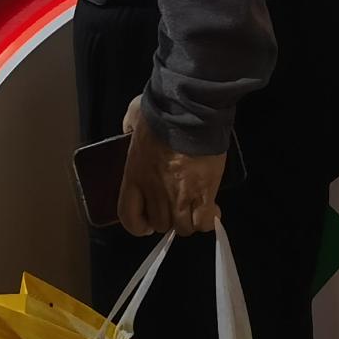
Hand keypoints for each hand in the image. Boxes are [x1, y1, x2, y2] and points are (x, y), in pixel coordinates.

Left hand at [115, 96, 225, 237]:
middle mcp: (155, 192)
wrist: (190, 111)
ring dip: (188, 220)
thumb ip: (128, 128)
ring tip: (194, 206)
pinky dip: (207, 219)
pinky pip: (204, 222)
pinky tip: (211, 208)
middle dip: (167, 218)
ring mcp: (180, 196)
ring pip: (183, 227)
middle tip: (174, 205)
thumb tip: (129, 130)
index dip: (138, 225)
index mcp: (135, 176)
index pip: (129, 217)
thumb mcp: (133, 118)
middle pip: (160, 224)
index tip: (146, 223)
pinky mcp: (205, 193)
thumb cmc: (161, 111)